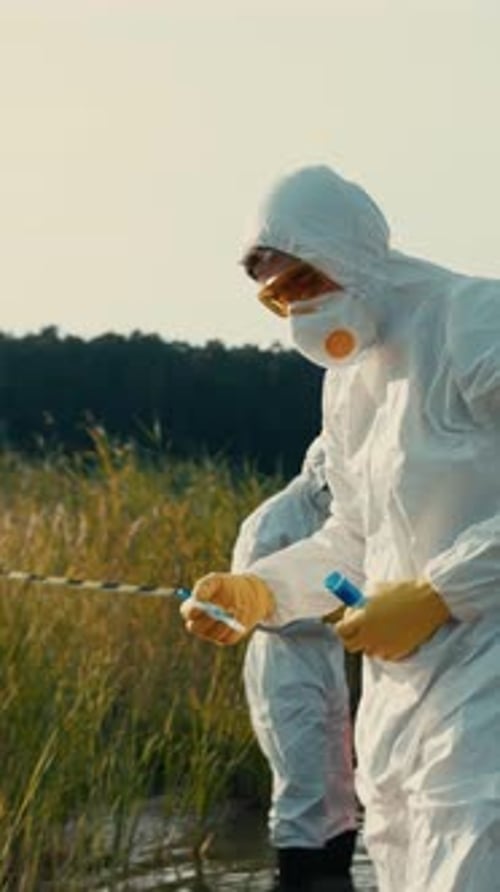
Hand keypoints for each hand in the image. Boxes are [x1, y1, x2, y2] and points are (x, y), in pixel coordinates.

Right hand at [180, 572, 274, 644]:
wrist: (248, 595)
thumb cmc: (227, 586)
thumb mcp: (216, 580)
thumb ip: (204, 586)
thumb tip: (197, 597)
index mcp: (193, 608)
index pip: (186, 612)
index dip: (192, 610)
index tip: (202, 604)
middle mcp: (199, 623)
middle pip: (196, 628)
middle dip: (207, 619)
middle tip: (218, 611)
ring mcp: (211, 633)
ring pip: (213, 634)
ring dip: (223, 622)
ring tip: (234, 609)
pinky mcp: (225, 639)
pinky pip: (227, 638)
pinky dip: (233, 628)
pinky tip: (238, 618)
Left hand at [334, 579, 450, 660]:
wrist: (428, 601)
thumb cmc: (402, 591)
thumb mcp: (375, 590)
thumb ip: (360, 602)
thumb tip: (352, 608)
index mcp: (362, 619)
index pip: (340, 630)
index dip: (342, 625)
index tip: (347, 621)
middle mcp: (370, 636)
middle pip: (351, 645)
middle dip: (352, 636)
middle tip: (359, 627)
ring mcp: (384, 647)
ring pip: (368, 651)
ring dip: (370, 642)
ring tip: (381, 627)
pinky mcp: (398, 653)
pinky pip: (384, 654)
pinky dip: (385, 647)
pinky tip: (393, 633)